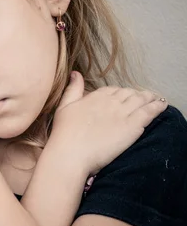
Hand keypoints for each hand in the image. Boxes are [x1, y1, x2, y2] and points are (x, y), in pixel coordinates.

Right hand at [48, 71, 167, 174]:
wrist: (71, 153)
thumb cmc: (63, 133)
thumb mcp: (63, 107)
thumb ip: (72, 89)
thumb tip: (76, 73)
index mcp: (95, 97)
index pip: (113, 90)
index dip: (120, 93)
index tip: (123, 98)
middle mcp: (110, 101)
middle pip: (129, 93)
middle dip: (136, 95)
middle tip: (142, 99)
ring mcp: (122, 113)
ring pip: (141, 100)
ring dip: (150, 98)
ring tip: (156, 99)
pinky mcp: (132, 126)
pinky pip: (149, 112)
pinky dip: (157, 107)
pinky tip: (162, 105)